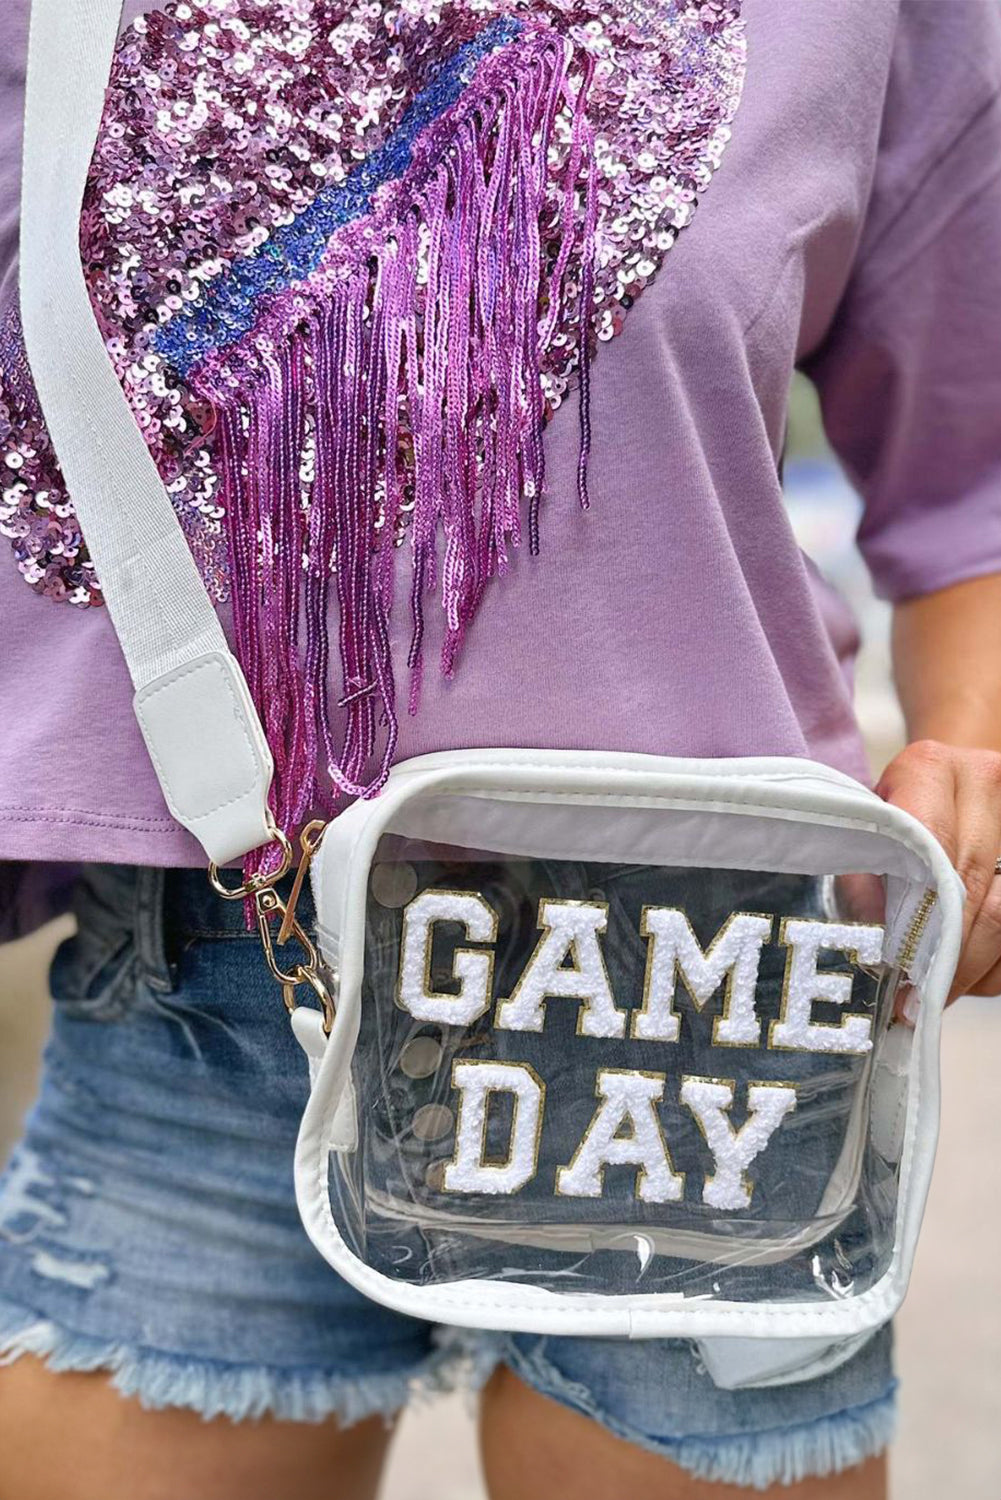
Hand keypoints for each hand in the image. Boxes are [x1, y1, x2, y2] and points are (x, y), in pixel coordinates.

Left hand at [876, 739, 1000, 1002]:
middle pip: (975, 888)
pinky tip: (972, 974)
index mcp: (930, 768)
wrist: (956, 781)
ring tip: (941, 994)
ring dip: (975, 967)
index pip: (929, 847)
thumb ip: (864, 876)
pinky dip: (997, 965)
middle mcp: (987, 780)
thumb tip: (873, 940)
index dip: (914, 916)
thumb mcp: (868, 834)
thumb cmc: (897, 814)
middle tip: (916, 1001)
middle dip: (946, 956)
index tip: (896, 969)